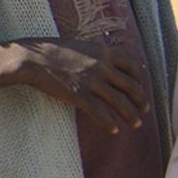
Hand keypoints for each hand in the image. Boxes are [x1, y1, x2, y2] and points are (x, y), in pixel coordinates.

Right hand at [18, 37, 150, 130]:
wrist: (33, 58)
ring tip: (135, 124)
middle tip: (144, 111)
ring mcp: (92, 81)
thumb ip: (99, 55)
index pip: (134, 66)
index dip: (142, 81)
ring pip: (120, 102)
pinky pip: (100, 112)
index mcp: (105, 52)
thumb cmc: (55, 51)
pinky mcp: (79, 95)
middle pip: (131, 86)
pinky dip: (110, 123)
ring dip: (130, 115)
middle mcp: (103, 66)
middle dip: (140, 101)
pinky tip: (114, 130)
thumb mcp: (84, 46)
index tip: (143, 91)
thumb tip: (111, 65)